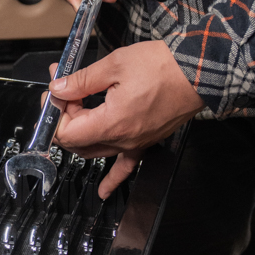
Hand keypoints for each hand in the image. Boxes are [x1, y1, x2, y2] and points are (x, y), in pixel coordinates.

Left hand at [48, 40, 204, 195]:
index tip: (56, 92)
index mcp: (111, 122)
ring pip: (95, 151)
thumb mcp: (114, 64)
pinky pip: (126, 166)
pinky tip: (104, 190)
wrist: (199, 72)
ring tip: (76, 108)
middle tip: (63, 93)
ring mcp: (135, 144)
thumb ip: (81, 80)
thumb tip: (59, 88)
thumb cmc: (163, 66)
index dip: (55, 112)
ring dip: (79, 134)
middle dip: (64, 118)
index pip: (67, 131)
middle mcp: (122, 140)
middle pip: (77, 142)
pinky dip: (112, 179)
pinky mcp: (146, 142)